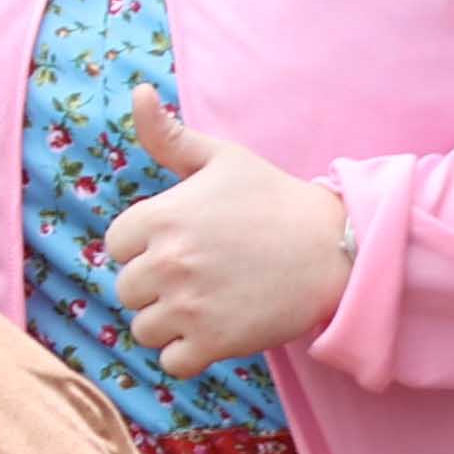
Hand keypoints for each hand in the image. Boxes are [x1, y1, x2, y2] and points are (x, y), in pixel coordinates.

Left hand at [105, 89, 350, 377]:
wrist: (338, 248)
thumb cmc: (275, 200)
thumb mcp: (222, 159)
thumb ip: (169, 134)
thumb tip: (137, 91)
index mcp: (159, 218)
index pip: (116, 246)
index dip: (145, 246)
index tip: (184, 243)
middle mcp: (166, 262)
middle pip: (127, 290)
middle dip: (157, 285)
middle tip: (203, 274)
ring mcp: (188, 306)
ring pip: (145, 328)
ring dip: (170, 322)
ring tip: (210, 301)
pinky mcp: (214, 342)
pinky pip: (172, 362)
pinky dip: (188, 354)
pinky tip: (216, 330)